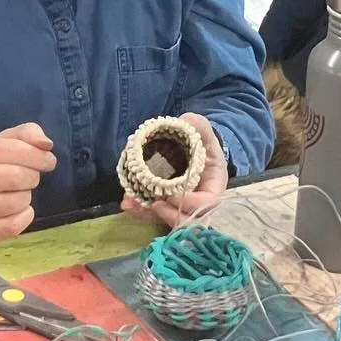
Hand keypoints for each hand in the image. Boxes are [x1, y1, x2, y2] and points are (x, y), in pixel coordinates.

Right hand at [0, 123, 55, 245]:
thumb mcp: (5, 142)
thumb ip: (29, 134)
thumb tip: (46, 144)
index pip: (15, 149)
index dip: (39, 155)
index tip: (47, 161)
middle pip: (18, 177)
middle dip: (33, 176)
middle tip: (30, 178)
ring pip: (17, 202)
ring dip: (27, 197)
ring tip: (19, 193)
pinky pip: (13, 225)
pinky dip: (24, 217)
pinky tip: (20, 210)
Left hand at [120, 111, 228, 230]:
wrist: (189, 146)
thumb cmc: (200, 139)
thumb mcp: (202, 128)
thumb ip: (197, 125)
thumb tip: (185, 122)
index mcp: (213, 185)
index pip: (207, 203)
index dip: (191, 204)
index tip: (173, 196)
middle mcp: (199, 200)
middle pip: (188, 218)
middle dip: (169, 215)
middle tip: (153, 205)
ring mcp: (181, 204)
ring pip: (168, 218)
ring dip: (149, 215)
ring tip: (131, 205)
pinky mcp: (165, 204)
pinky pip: (154, 214)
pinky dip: (141, 211)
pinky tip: (127, 204)